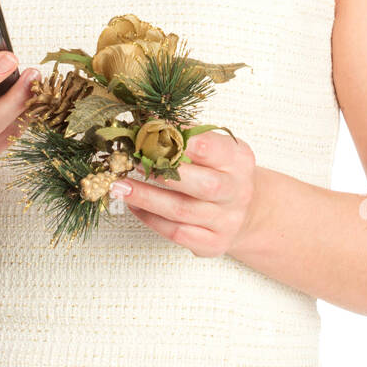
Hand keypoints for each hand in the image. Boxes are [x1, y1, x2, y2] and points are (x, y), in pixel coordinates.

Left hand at [110, 131, 260, 257]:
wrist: (247, 212)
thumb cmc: (222, 174)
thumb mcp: (216, 149)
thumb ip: (189, 136)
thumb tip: (150, 123)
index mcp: (239, 160)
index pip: (213, 148)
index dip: (183, 141)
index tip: (154, 133)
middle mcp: (237, 191)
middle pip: (203, 185)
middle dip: (163, 173)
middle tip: (133, 162)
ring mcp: (226, 221)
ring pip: (181, 210)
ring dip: (146, 197)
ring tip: (120, 186)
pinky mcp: (213, 243)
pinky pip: (176, 233)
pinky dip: (150, 218)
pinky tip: (134, 205)